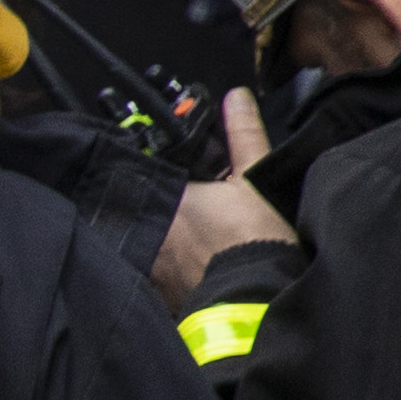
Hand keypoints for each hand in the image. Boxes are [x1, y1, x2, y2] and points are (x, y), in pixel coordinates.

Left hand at [157, 88, 298, 293]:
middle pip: (141, 207)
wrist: (259, 302)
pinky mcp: (156, 293)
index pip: (146, 174)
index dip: (156, 171)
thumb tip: (236, 97)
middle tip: (186, 207)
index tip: (168, 170)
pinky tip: (182, 264)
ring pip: (143, 239)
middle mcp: (149, 231)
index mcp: (167, 198)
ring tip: (186, 236)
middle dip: (153, 203)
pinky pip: (150, 272)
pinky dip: (159, 266)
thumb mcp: (253, 180)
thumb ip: (242, 136)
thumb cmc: (256, 241)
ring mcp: (148, 265)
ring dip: (154, 235)